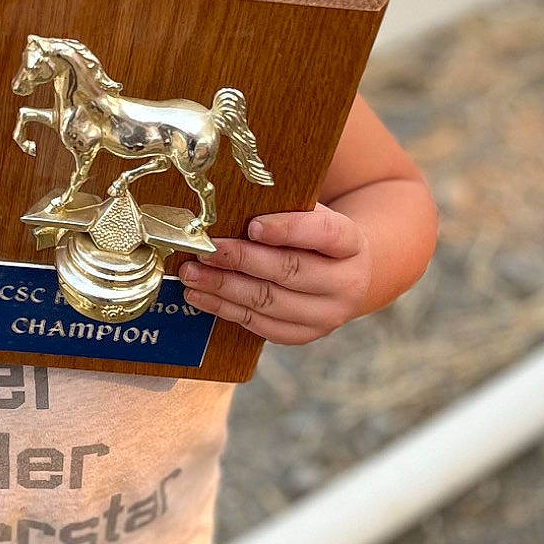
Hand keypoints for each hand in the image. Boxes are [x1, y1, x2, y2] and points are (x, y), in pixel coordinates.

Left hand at [175, 203, 371, 344]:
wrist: (341, 276)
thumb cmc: (313, 237)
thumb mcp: (310, 215)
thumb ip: (282, 210)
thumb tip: (228, 208)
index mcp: (351, 243)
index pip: (324, 233)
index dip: (288, 229)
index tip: (253, 225)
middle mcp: (346, 283)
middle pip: (290, 271)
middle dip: (241, 259)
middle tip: (206, 250)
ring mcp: (327, 315)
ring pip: (269, 302)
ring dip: (224, 287)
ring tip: (192, 273)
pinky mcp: (304, 335)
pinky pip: (260, 325)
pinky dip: (226, 309)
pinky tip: (201, 295)